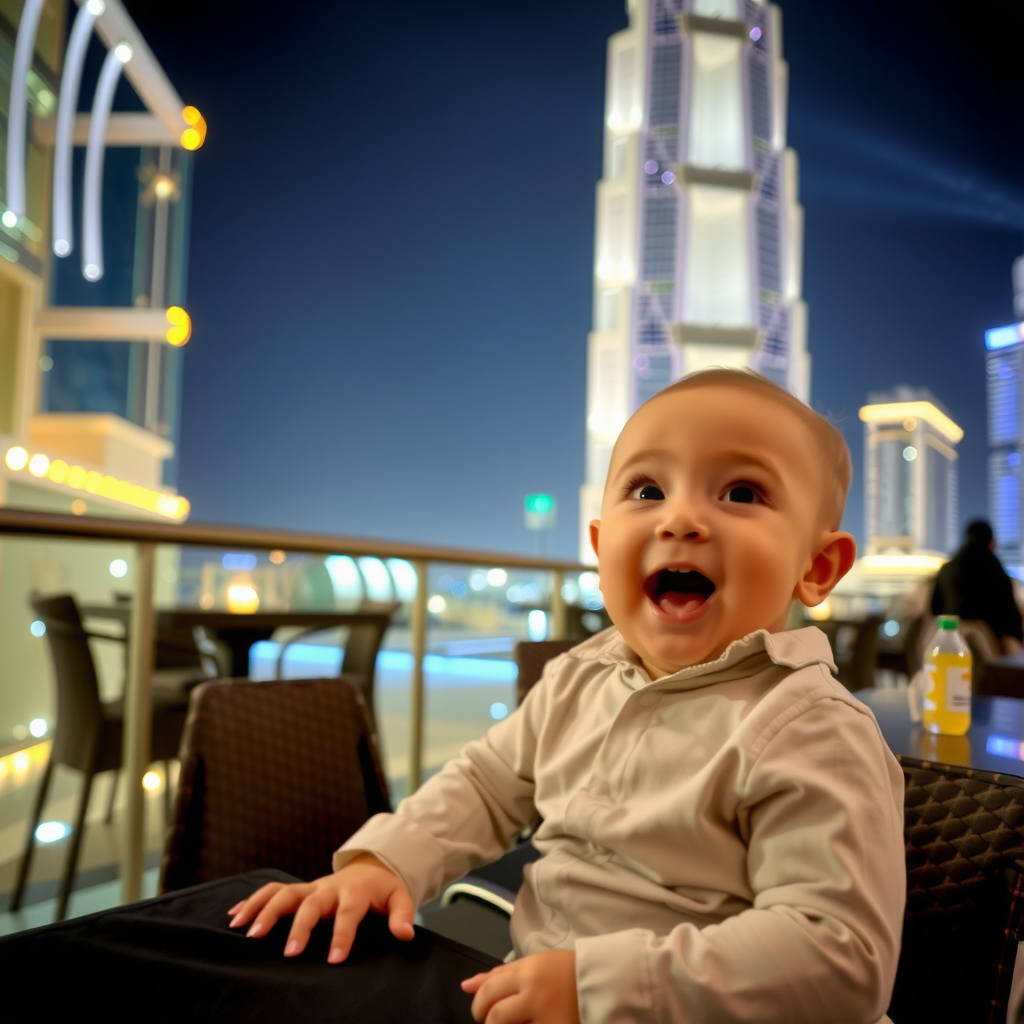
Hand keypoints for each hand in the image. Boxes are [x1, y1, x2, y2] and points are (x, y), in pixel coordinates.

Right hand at [226, 853, 413, 962]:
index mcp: (354, 892)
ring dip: (265, 910)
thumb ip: (402, 915)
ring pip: (284, 893)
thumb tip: (406, 935)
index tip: (334, 960)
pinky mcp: (299, 889)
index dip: (342, 936)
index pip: (348, 914)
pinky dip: (252, 901)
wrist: (371, 864)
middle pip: (310, 903)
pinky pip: (272, 890)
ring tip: (249, 933)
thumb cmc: (383, 888)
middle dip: (299, 926)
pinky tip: (234, 917)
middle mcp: (328, 888)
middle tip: (289, 953)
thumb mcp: (399, 896)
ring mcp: (311, 887)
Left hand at [461, 949, 578, 1023]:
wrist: (604, 981)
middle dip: (488, 1022)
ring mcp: (547, 1017)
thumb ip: (500, 974)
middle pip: (497, 1015)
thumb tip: (465, 985)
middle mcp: (535, 994)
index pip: (490, 990)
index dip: (479, 1004)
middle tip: (491, 1022)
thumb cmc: (565, 970)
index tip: (481, 1011)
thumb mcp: (533, 963)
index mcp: (528, 971)